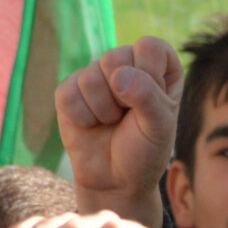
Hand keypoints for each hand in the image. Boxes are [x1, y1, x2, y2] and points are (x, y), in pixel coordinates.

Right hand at [58, 38, 182, 227]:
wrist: (115, 180)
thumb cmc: (145, 151)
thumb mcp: (159, 128)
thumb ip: (148, 97)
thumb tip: (119, 76)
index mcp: (157, 65)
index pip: (150, 48)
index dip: (149, 77)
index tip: (151, 104)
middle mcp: (126, 62)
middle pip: (115, 57)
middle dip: (123, 97)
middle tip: (128, 117)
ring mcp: (95, 74)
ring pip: (90, 78)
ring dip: (103, 112)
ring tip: (111, 123)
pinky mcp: (69, 89)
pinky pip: (69, 95)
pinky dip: (82, 119)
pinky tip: (91, 126)